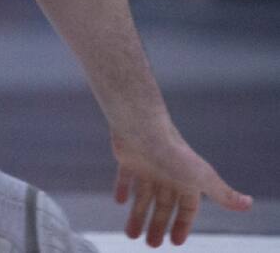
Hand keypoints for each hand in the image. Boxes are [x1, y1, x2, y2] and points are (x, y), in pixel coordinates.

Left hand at [112, 126, 251, 245]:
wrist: (142, 128)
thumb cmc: (173, 154)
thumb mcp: (202, 178)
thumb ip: (222, 193)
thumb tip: (249, 203)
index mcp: (187, 180)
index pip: (188, 208)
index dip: (182, 224)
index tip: (175, 242)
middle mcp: (168, 174)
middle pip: (164, 205)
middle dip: (159, 225)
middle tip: (152, 245)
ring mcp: (147, 166)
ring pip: (143, 196)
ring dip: (138, 215)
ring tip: (131, 235)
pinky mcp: (128, 158)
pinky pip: (125, 177)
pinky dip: (122, 189)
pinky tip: (119, 202)